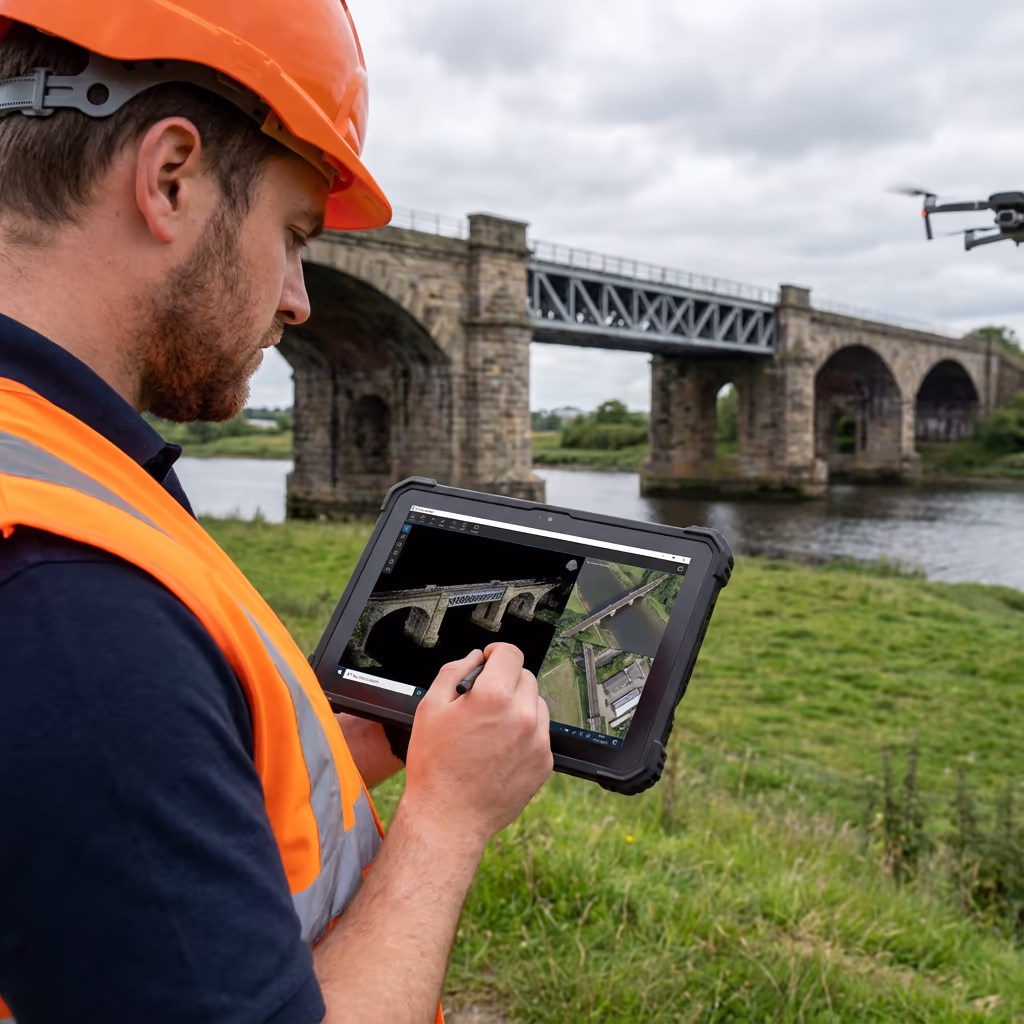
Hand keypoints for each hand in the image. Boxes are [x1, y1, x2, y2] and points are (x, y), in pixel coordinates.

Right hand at [401, 644, 552, 851]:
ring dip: (519, 705)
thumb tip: (474, 658)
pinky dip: (526, 733)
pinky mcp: (544, 763)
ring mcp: (537, 741)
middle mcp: (522, 716)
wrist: (448, 816)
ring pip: (536, 704)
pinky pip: (541, 733)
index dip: (497, 653)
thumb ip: (454, 672)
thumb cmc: (436, 768)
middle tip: (484, 700)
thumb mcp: (431, 708)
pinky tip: (501, 747)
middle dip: (506, 681)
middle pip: (525, 677)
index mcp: (494, 697)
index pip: (511, 654)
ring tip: (493, 726)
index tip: (491, 660)